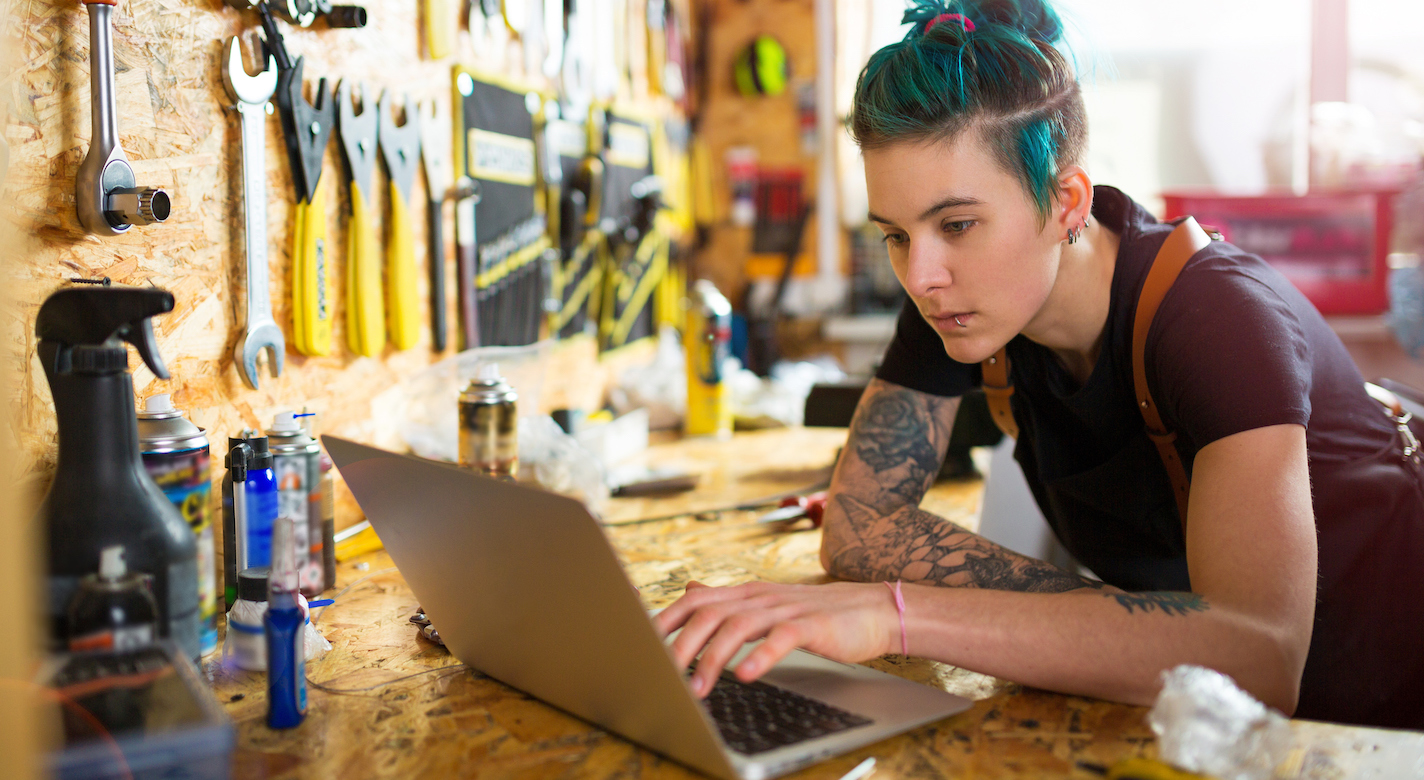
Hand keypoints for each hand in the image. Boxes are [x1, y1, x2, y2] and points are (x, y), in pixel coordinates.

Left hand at [652, 580, 900, 697]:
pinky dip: (760, 657)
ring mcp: (785, 609)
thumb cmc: (816, 614)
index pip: (696, 600)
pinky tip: (745, 676)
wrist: (871, 610)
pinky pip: (781, 638)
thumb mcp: (765, 604)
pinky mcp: (811, 625)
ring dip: (713, 658)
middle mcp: (760, 597)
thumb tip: (690, 590)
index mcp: (746, 593)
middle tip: (664, 675)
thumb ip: (728, 601)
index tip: (641, 643)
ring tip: (699, 687)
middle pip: (710, 613)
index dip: (666, 619)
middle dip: (681, 645)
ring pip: (738, 626)